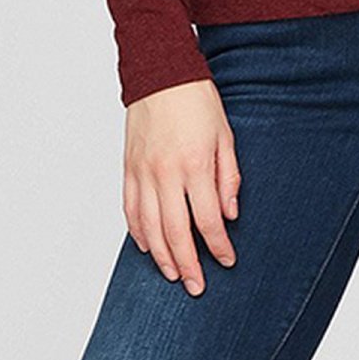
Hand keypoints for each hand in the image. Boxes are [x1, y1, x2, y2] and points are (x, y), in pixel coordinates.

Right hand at [124, 80, 240, 294]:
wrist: (160, 73)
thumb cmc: (196, 102)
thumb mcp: (225, 137)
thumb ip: (228, 177)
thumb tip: (229, 215)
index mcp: (194, 165)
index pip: (207, 219)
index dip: (218, 246)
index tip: (227, 260)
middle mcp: (165, 173)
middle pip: (176, 232)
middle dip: (188, 264)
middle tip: (197, 286)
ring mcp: (142, 173)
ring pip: (149, 227)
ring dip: (162, 256)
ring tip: (173, 275)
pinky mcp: (128, 169)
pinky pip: (130, 210)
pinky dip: (138, 233)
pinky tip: (149, 248)